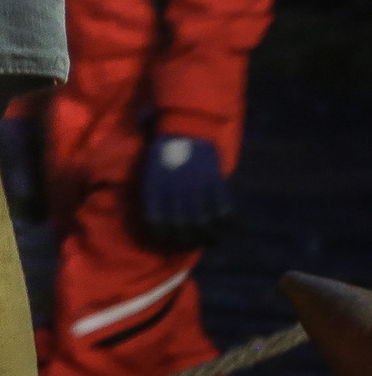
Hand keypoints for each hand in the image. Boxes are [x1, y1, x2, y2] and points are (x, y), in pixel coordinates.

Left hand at [140, 133, 229, 247]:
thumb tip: (161, 229)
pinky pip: (222, 208)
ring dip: (209, 236)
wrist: (184, 130)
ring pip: (204, 222)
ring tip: (212, 241)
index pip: (157, 222)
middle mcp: (173, 188)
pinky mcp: (213, 180)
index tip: (172, 243)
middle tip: (193, 245)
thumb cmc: (165, 157)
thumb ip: (155, 199)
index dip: (165, 238)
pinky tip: (224, 225)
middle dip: (188, 241)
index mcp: (154, 187)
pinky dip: (225, 221)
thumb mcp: (150, 175)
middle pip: (182, 227)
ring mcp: (194, 185)